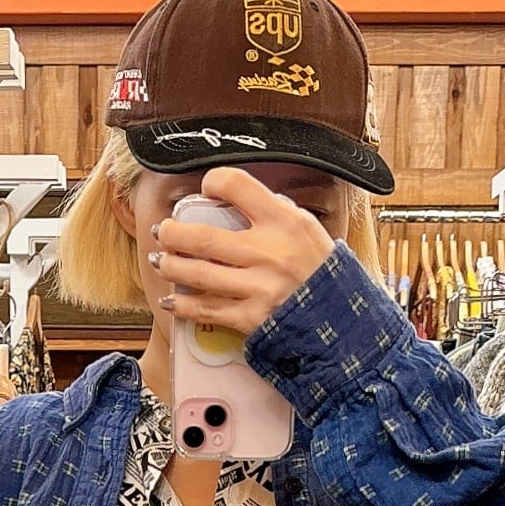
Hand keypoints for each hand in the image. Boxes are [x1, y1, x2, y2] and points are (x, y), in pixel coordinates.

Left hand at [149, 167, 335, 336]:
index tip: (206, 189)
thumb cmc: (322, 274)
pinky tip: (171, 299)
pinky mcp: (251, 318)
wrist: (342, 323)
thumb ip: (275, 214)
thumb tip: (241, 202)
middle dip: (174, 233)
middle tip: (164, 231)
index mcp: (284, 222)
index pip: (236, 185)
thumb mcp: (308, 230)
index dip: (213, 182)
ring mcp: (258, 288)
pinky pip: (207, 309)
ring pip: (198, 273)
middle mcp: (268, 253)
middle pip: (204, 237)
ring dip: (172, 266)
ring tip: (161, 260)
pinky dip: (183, 304)